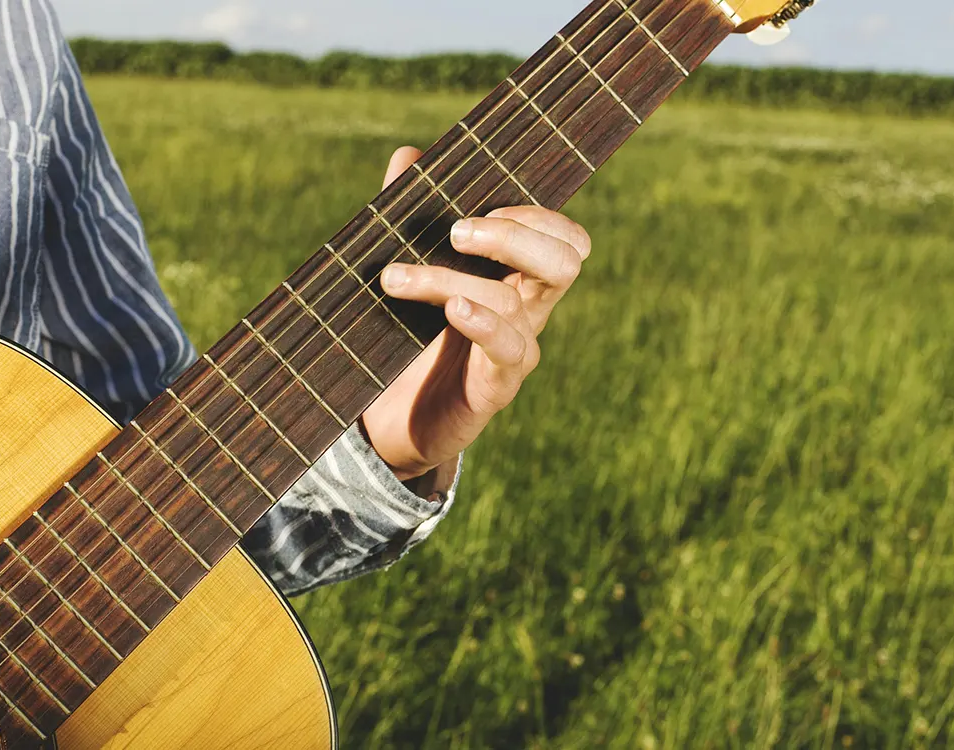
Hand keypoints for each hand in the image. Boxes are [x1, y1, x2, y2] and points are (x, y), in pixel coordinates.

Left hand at [361, 147, 590, 481]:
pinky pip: (509, 351)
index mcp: (518, 277)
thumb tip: (409, 155)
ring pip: (513, 301)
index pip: (563, 238)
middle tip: (456, 231)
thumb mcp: (406, 271)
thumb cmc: (405, 339)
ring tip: (395, 278)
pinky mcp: (496, 387)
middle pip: (565, 260)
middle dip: (515, 236)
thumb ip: (409, 216)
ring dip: (449, 280)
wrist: (389, 421)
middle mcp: (529, 310)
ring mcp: (516, 350)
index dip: (537, 215)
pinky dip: (484, 324)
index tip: (479, 203)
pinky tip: (455, 309)